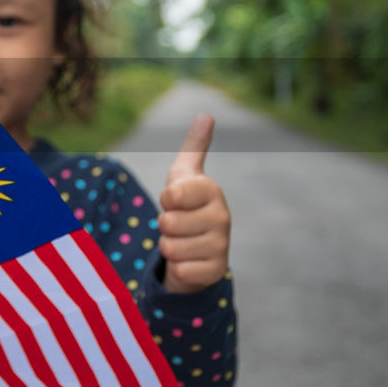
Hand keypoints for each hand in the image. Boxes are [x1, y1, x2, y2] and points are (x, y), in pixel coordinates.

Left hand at [157, 112, 230, 293]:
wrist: (198, 247)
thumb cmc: (186, 206)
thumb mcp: (184, 175)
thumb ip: (194, 147)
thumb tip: (207, 115)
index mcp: (211, 190)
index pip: (172, 194)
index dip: (166, 200)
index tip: (175, 200)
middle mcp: (222, 217)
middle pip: (167, 223)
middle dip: (164, 226)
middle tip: (178, 224)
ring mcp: (222, 245)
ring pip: (171, 248)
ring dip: (169, 247)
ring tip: (183, 241)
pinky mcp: (216, 271)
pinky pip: (180, 270)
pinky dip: (177, 268)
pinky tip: (189, 260)